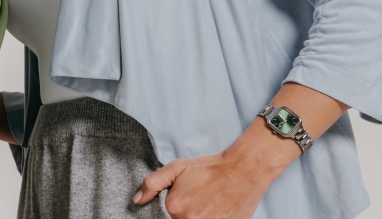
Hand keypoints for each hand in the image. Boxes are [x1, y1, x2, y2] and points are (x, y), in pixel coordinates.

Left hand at [133, 136, 287, 217]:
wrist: (244, 170)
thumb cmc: (209, 168)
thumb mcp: (176, 168)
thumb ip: (152, 184)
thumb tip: (137, 200)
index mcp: (174, 207)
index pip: (164, 216)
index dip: (174, 210)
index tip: (185, 202)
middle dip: (187, 213)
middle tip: (200, 201)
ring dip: (200, 216)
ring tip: (209, 205)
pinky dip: (212, 218)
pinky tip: (216, 210)